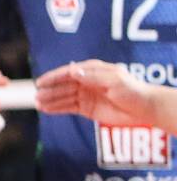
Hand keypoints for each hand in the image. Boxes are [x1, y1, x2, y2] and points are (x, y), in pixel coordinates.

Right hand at [36, 59, 164, 127]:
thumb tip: (73, 72)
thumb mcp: (115, 80)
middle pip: (63, 85)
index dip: (54, 77)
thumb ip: (94, 77)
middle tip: (36, 95)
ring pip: (63, 96)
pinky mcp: (86, 108)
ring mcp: (85, 95)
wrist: (144, 109)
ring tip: (37, 104)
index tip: (41, 82)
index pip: (69, 72)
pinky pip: (68, 107)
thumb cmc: (133, 91)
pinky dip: (56, 108)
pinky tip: (46, 109)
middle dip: (49, 90)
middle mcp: (87, 81)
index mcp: (93, 70)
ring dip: (50, 99)